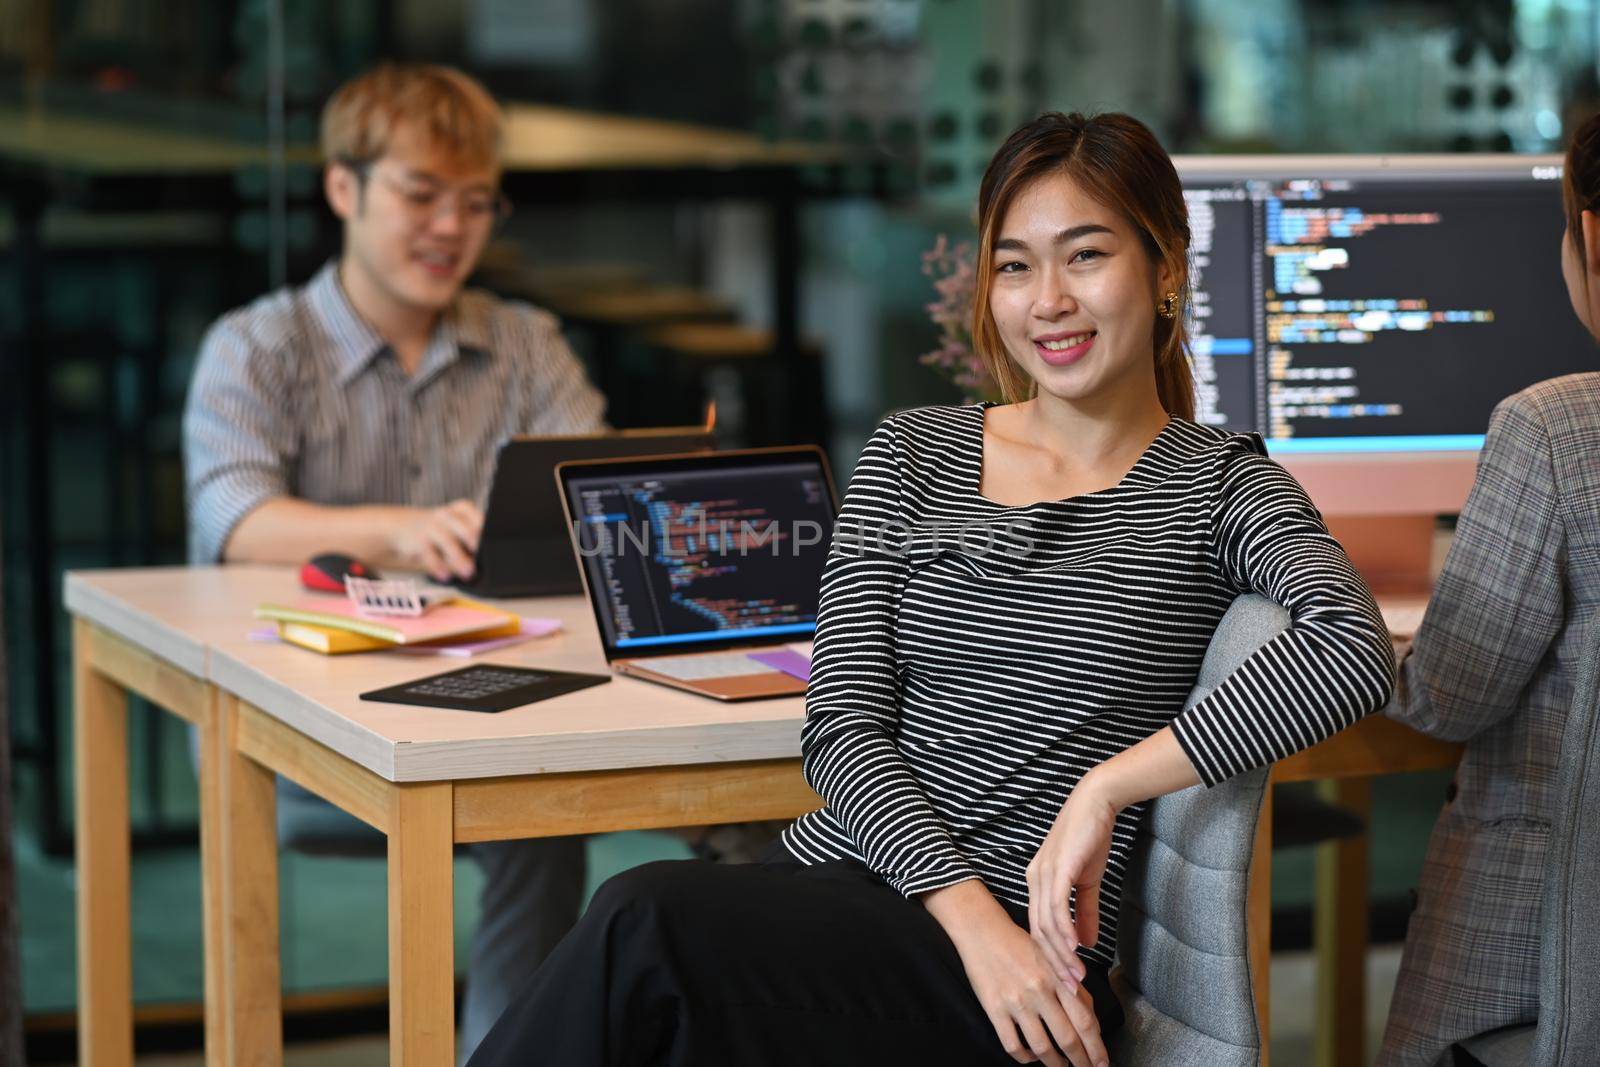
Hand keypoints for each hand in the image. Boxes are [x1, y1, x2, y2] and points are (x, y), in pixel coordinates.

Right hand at [385, 499, 483, 580]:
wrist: (406, 525)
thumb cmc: (442, 532)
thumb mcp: (457, 529)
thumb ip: (472, 540)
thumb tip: (487, 561)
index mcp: (464, 509)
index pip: (481, 521)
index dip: (490, 537)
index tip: (497, 551)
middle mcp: (449, 514)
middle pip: (467, 530)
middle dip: (477, 547)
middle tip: (487, 563)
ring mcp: (433, 525)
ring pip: (448, 541)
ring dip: (459, 559)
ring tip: (468, 573)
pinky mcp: (419, 538)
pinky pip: (430, 553)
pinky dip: (438, 565)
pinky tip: (445, 576)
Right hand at [924, 882, 1107, 1066]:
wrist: (982, 930)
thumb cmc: (1018, 942)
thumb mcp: (1052, 957)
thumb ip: (1072, 985)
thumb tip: (1089, 1014)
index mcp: (1057, 978)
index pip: (1085, 1021)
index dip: (1096, 1047)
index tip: (1102, 1062)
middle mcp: (1039, 991)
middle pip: (1068, 1038)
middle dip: (1082, 1061)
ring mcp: (1016, 1002)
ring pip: (1042, 1046)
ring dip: (1055, 1064)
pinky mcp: (994, 1009)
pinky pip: (1012, 1044)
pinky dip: (1024, 1057)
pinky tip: (1030, 1056)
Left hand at [1027, 776, 1118, 984]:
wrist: (1096, 804)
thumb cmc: (1090, 840)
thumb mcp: (1087, 882)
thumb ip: (1085, 913)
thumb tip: (1088, 944)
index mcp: (1037, 884)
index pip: (1039, 929)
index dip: (1052, 957)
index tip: (1066, 981)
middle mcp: (1034, 880)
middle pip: (1038, 933)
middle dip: (1054, 964)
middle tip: (1070, 990)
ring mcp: (1043, 874)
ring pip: (1047, 925)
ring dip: (1062, 954)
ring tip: (1077, 977)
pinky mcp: (1058, 868)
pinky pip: (1057, 906)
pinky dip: (1065, 930)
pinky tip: (1076, 948)